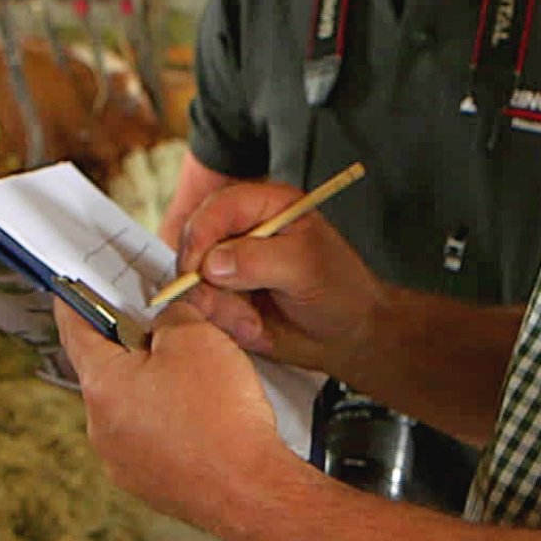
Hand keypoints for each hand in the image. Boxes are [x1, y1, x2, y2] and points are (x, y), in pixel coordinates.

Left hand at [54, 299, 300, 534]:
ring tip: (201, 385)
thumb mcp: (197, 337)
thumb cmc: (221, 417)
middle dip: (138, 350)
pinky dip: (172, 425)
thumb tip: (167, 321)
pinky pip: (153, 441)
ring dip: (158, 390)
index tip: (69, 294)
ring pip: (134, 408)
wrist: (251, 489)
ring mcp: (124, 462)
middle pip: (109, 371)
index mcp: (102, 386)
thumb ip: (171, 316)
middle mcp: (102, 429)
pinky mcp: (150, 485)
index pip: (75, 331)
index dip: (74, 304)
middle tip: (172, 336)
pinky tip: (204, 420)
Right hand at [176, 180, 387, 377]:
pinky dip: (225, 324)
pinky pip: (203, 310)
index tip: (197, 269)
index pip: (215, 208)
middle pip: (192, 246)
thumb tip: (211, 264)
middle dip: (209, 285)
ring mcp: (228, 266)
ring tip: (255, 322)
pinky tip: (254, 328)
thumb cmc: (339, 289)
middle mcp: (240, 232)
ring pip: (193, 284)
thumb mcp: (306, 267)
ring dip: (222, 310)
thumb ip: (258, 260)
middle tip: (242, 310)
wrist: (347, 334)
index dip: (200, 235)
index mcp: (264, 206)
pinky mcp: (223, 297)